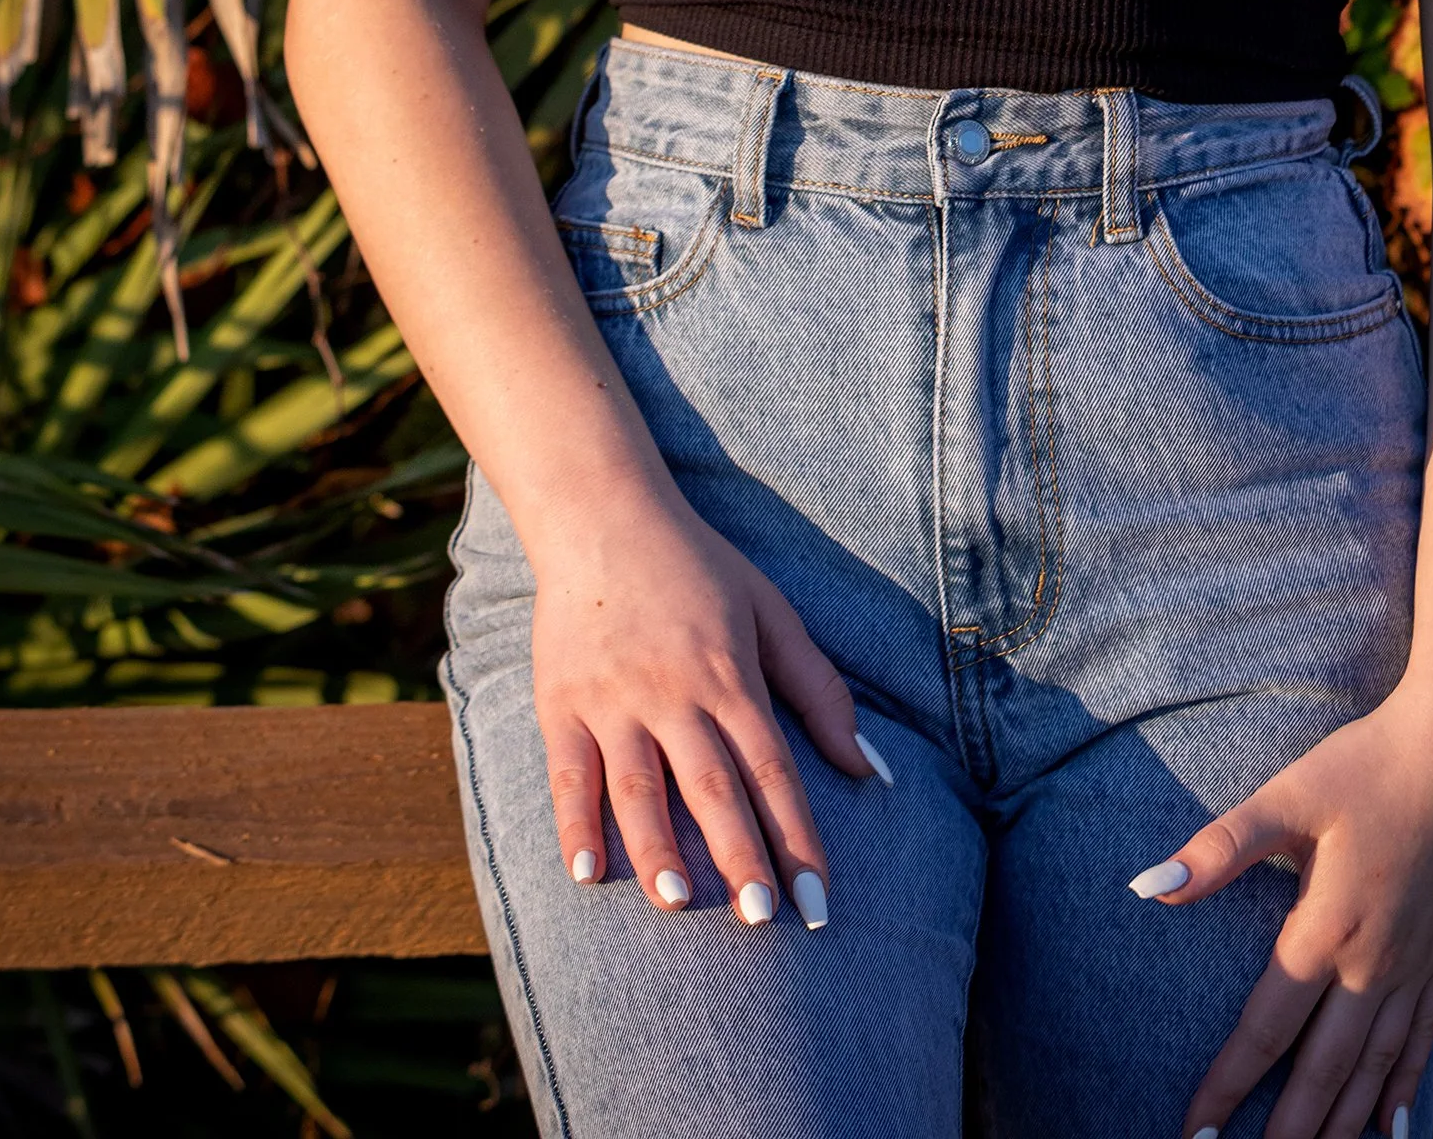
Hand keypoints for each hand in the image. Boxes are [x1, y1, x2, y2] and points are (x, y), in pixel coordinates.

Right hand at [529, 485, 882, 930]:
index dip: (797, 835)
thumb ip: (820, 690)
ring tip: (678, 902)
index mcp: (730, 673)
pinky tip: (586, 872)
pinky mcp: (561, 703)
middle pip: (711, 784)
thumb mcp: (770, 612)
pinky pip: (569, 773)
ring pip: (638, 785)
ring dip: (658, 846)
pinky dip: (574, 824)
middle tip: (762, 917)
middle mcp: (673, 691)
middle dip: (739, 854)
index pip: (772, 767)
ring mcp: (613, 699)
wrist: (601, 514)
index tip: (819, 898)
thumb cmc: (698, 567)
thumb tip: (871, 768)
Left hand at [1130, 691, 1432, 1138]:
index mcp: (1327, 927)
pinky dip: (1405, 1088)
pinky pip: (1424, 1037)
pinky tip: (1394, 1128)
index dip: (1228, 1083)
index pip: (1267, 1027)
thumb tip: (1152, 887)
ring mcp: (1417, 962)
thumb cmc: (1367, 763)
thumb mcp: (1288, 795)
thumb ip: (1222, 849)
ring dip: (1344, 1124)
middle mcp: (1375, 961)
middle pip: (1324, 1069)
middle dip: (1288, 1131)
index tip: (1195, 1130)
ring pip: (1377, 1067)